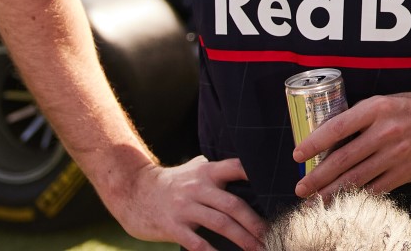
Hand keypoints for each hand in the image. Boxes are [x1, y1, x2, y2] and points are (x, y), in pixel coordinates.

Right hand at [108, 156, 265, 250]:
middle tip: (272, 234)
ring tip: (258, 248)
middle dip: (254, 222)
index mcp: (208, 171)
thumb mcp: (195, 168)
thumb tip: (249, 168)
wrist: (134, 192)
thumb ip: (218, 169)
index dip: (256, 173)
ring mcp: (185, 207)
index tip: (276, 187)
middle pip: (233, 205)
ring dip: (242, 238)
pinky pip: (196, 241)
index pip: (237, 167)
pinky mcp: (173, 226)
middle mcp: (198, 187)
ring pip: (220, 224)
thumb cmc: (173, 181)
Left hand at [293, 90, 410, 199]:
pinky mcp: (405, 171)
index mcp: (376, 109)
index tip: (297, 155)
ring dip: (331, 192)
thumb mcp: (383, 102)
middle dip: (317, 177)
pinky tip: (342, 203)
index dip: (314, 143)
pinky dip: (356, 197)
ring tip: (314, 202)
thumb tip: (328, 138)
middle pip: (342, 159)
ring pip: (356, 178)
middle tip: (301, 188)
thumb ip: (359, 118)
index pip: (337, 127)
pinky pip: (375, 188)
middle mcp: (384, 131)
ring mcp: (395, 154)